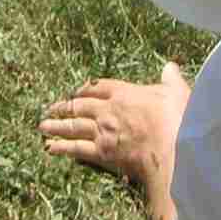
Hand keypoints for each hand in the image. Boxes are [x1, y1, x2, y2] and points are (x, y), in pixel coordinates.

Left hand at [40, 62, 190, 219]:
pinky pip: (76, 149)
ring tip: (43, 126)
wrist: (173, 146)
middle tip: (50, 109)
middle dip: (64, 106)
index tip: (77, 91)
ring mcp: (102, 131)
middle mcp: (108, 110)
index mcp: (124, 92)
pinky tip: (50, 147)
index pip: (98, 87)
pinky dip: (62, 148)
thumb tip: (171, 66)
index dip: (86, 89)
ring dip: (57, 125)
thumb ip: (170, 78)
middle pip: (80, 105)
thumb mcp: (176, 91)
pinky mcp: (102, 153)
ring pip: (73, 126)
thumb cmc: (177, 118)